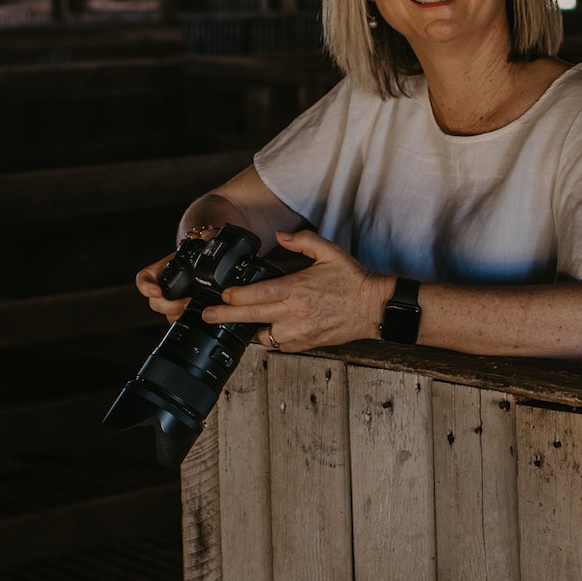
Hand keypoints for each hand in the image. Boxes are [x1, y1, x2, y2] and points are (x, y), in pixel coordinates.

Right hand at [135, 253, 190, 322]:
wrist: (193, 265)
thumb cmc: (186, 259)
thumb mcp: (183, 255)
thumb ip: (187, 256)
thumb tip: (200, 257)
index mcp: (153, 274)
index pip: (143, 280)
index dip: (148, 288)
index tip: (158, 291)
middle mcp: (157, 289)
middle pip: (156, 303)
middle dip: (171, 305)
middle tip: (186, 302)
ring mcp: (165, 302)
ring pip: (165, 313)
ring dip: (178, 312)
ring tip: (192, 306)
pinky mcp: (174, 311)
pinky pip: (174, 317)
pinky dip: (183, 316)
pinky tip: (193, 313)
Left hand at [202, 230, 391, 351]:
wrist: (374, 308)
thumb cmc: (353, 280)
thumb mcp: (328, 251)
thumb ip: (301, 240)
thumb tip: (280, 236)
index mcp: (296, 289)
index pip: (256, 295)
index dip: (234, 296)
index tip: (222, 294)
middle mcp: (294, 313)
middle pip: (250, 317)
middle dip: (224, 316)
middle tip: (207, 316)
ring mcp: (299, 332)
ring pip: (263, 336)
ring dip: (250, 329)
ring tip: (239, 322)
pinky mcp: (306, 344)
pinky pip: (279, 344)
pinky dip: (271, 337)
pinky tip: (267, 329)